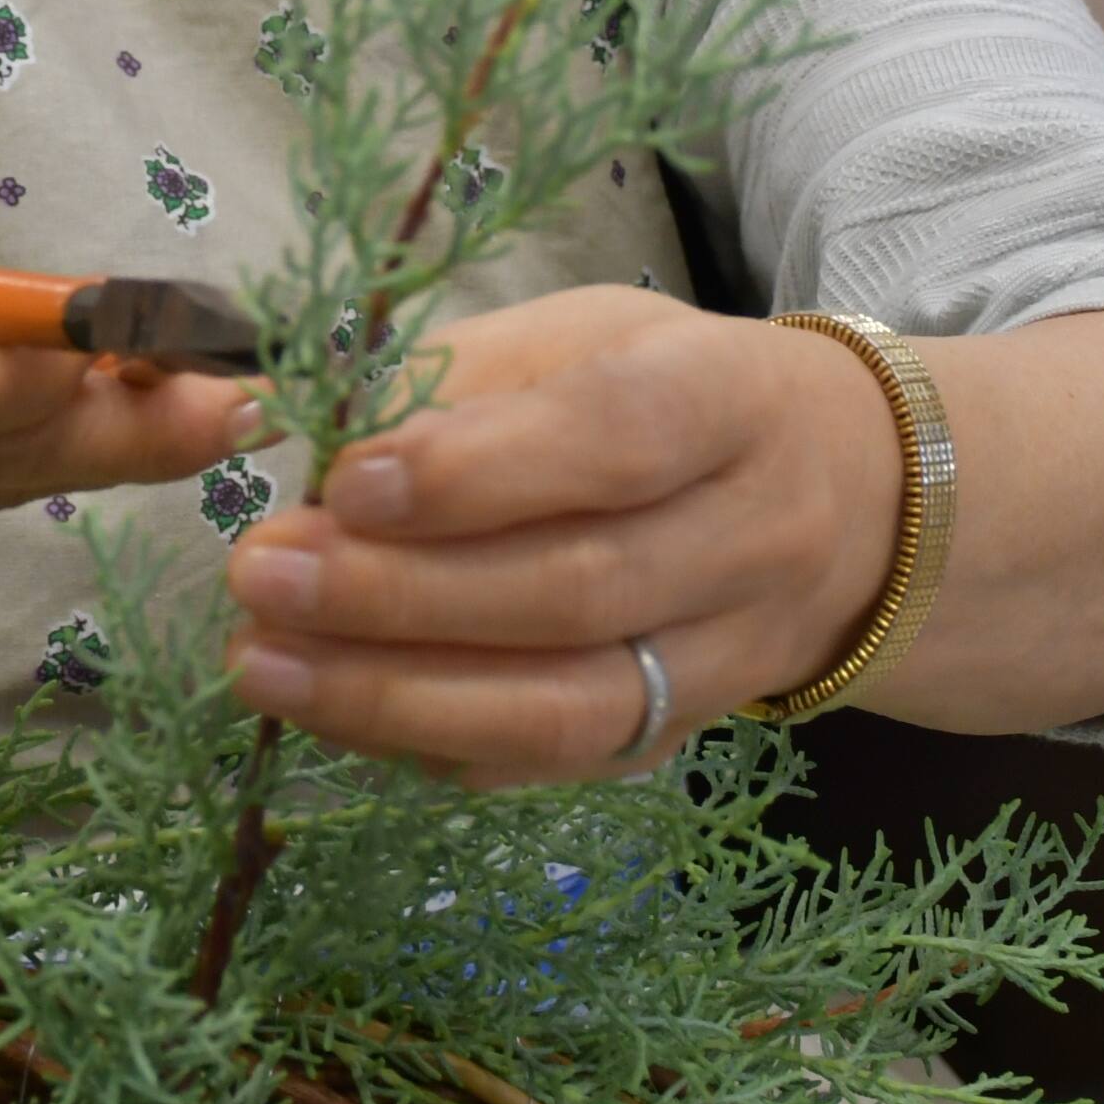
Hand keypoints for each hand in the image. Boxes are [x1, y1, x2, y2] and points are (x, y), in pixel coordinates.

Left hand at [217, 284, 903, 785]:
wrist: (843, 499)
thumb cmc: (668, 391)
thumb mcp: (578, 337)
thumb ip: (439, 375)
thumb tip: (262, 418)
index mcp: (730, 399)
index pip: (614, 438)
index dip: (479, 471)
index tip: (345, 479)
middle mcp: (754, 539)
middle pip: (580, 587)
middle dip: (401, 593)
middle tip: (260, 574)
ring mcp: (728, 659)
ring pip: (571, 706)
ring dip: (398, 697)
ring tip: (262, 663)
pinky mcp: (681, 737)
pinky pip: (552, 767)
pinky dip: (430, 746)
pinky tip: (329, 713)